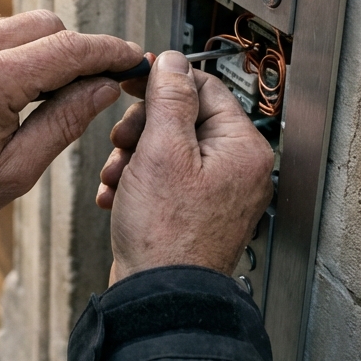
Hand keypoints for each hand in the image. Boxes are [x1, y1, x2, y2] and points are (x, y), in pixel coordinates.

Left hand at [0, 11, 143, 245]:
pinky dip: (2, 52)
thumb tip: (105, 85)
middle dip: (72, 51)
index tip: (132, 57)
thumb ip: (66, 120)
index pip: (68, 49)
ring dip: (36, 51)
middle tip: (85, 86)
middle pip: (46, 24)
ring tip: (34, 96)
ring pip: (15, 24)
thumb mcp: (17, 171)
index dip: (108, 51)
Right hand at [97, 51, 273, 283]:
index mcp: (243, 148)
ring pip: (168, 149)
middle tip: (122, 144)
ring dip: (133, 157)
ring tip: (117, 178)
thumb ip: (169, 98)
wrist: (158, 298)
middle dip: (143, 129)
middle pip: (184, 118)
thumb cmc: (166, 234)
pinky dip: (137, 183)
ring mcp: (218, 193)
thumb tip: (172, 61)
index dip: (162, 85)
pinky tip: (117, 196)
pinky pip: (165, 180)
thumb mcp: (162, 151)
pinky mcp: (195, 213)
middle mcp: (238, 169)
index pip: (204, 89)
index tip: (131, 85)